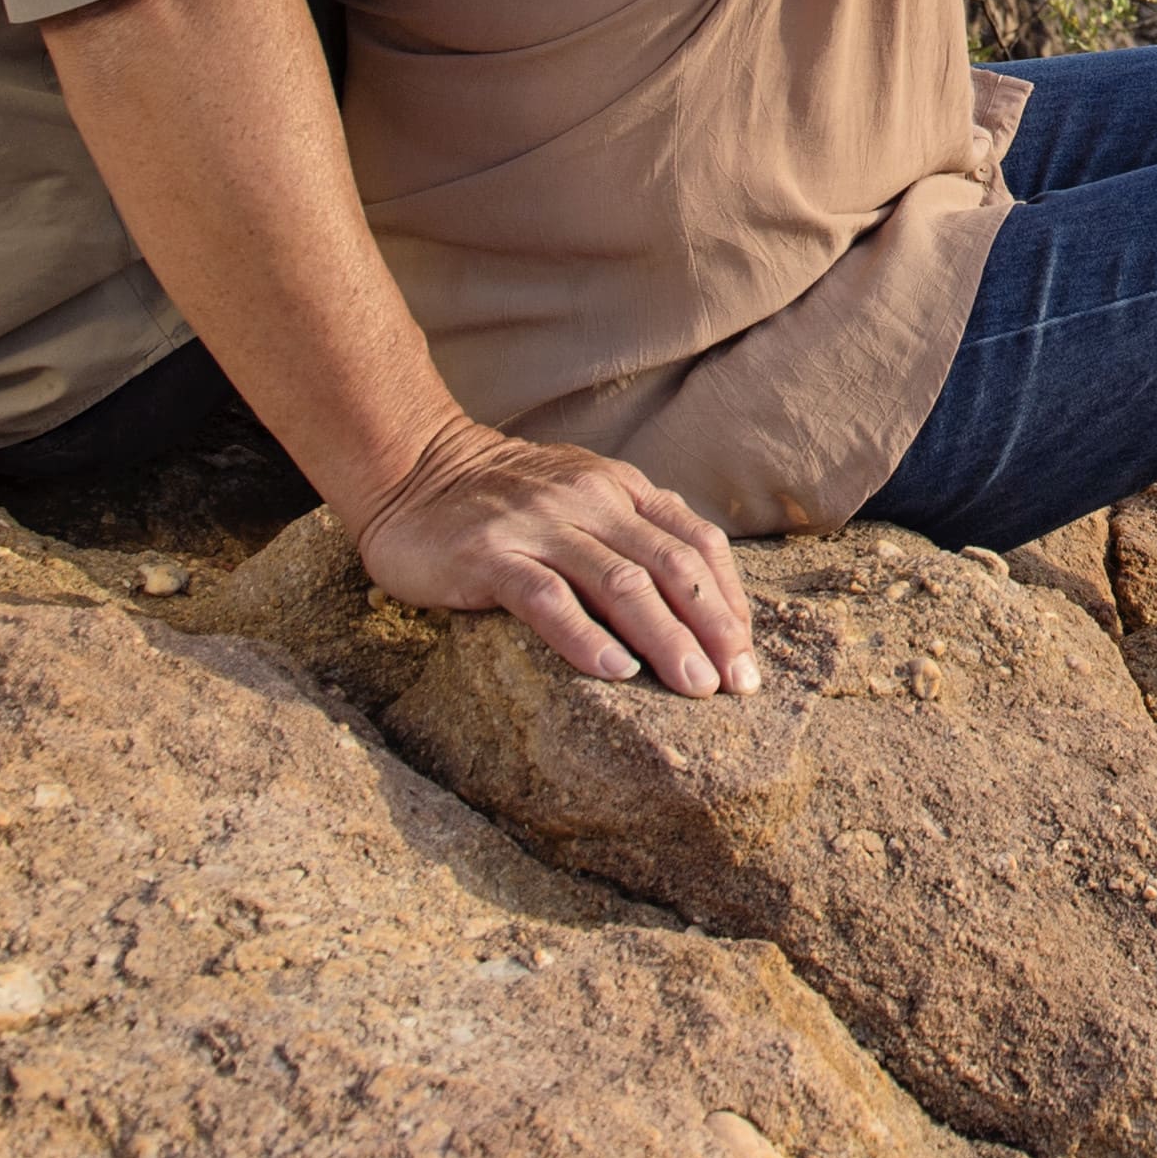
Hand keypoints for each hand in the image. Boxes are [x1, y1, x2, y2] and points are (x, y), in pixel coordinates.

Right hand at [353, 415, 762, 692]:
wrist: (411, 471)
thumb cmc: (503, 499)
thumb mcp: (581, 495)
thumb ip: (632, 529)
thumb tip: (695, 597)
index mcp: (621, 489)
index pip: (696, 541)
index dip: (728, 598)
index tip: (745, 653)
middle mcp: (590, 501)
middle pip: (671, 566)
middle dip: (712, 627)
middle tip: (737, 683)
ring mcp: (540, 526)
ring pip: (621, 584)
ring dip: (666, 638)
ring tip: (694, 686)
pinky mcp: (490, 556)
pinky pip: (548, 598)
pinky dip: (585, 637)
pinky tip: (615, 671)